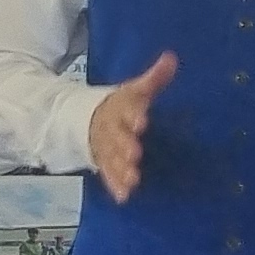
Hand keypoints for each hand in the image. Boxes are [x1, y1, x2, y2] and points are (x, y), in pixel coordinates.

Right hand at [88, 53, 177, 201]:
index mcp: (118, 107)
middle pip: (116, 137)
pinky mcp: (104, 163)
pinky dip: (116, 185)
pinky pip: (108, 175)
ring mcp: (104, 148)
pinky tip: (125, 196)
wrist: (82, 118)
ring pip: (111, 158)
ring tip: (133, 178)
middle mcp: (109, 129)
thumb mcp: (135, 90)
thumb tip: (171, 58)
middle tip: (135, 154)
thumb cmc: (120, 105)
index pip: (125, 108)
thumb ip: (154, 78)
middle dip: (125, 145)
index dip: (133, 115)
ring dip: (121, 169)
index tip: (142, 121)